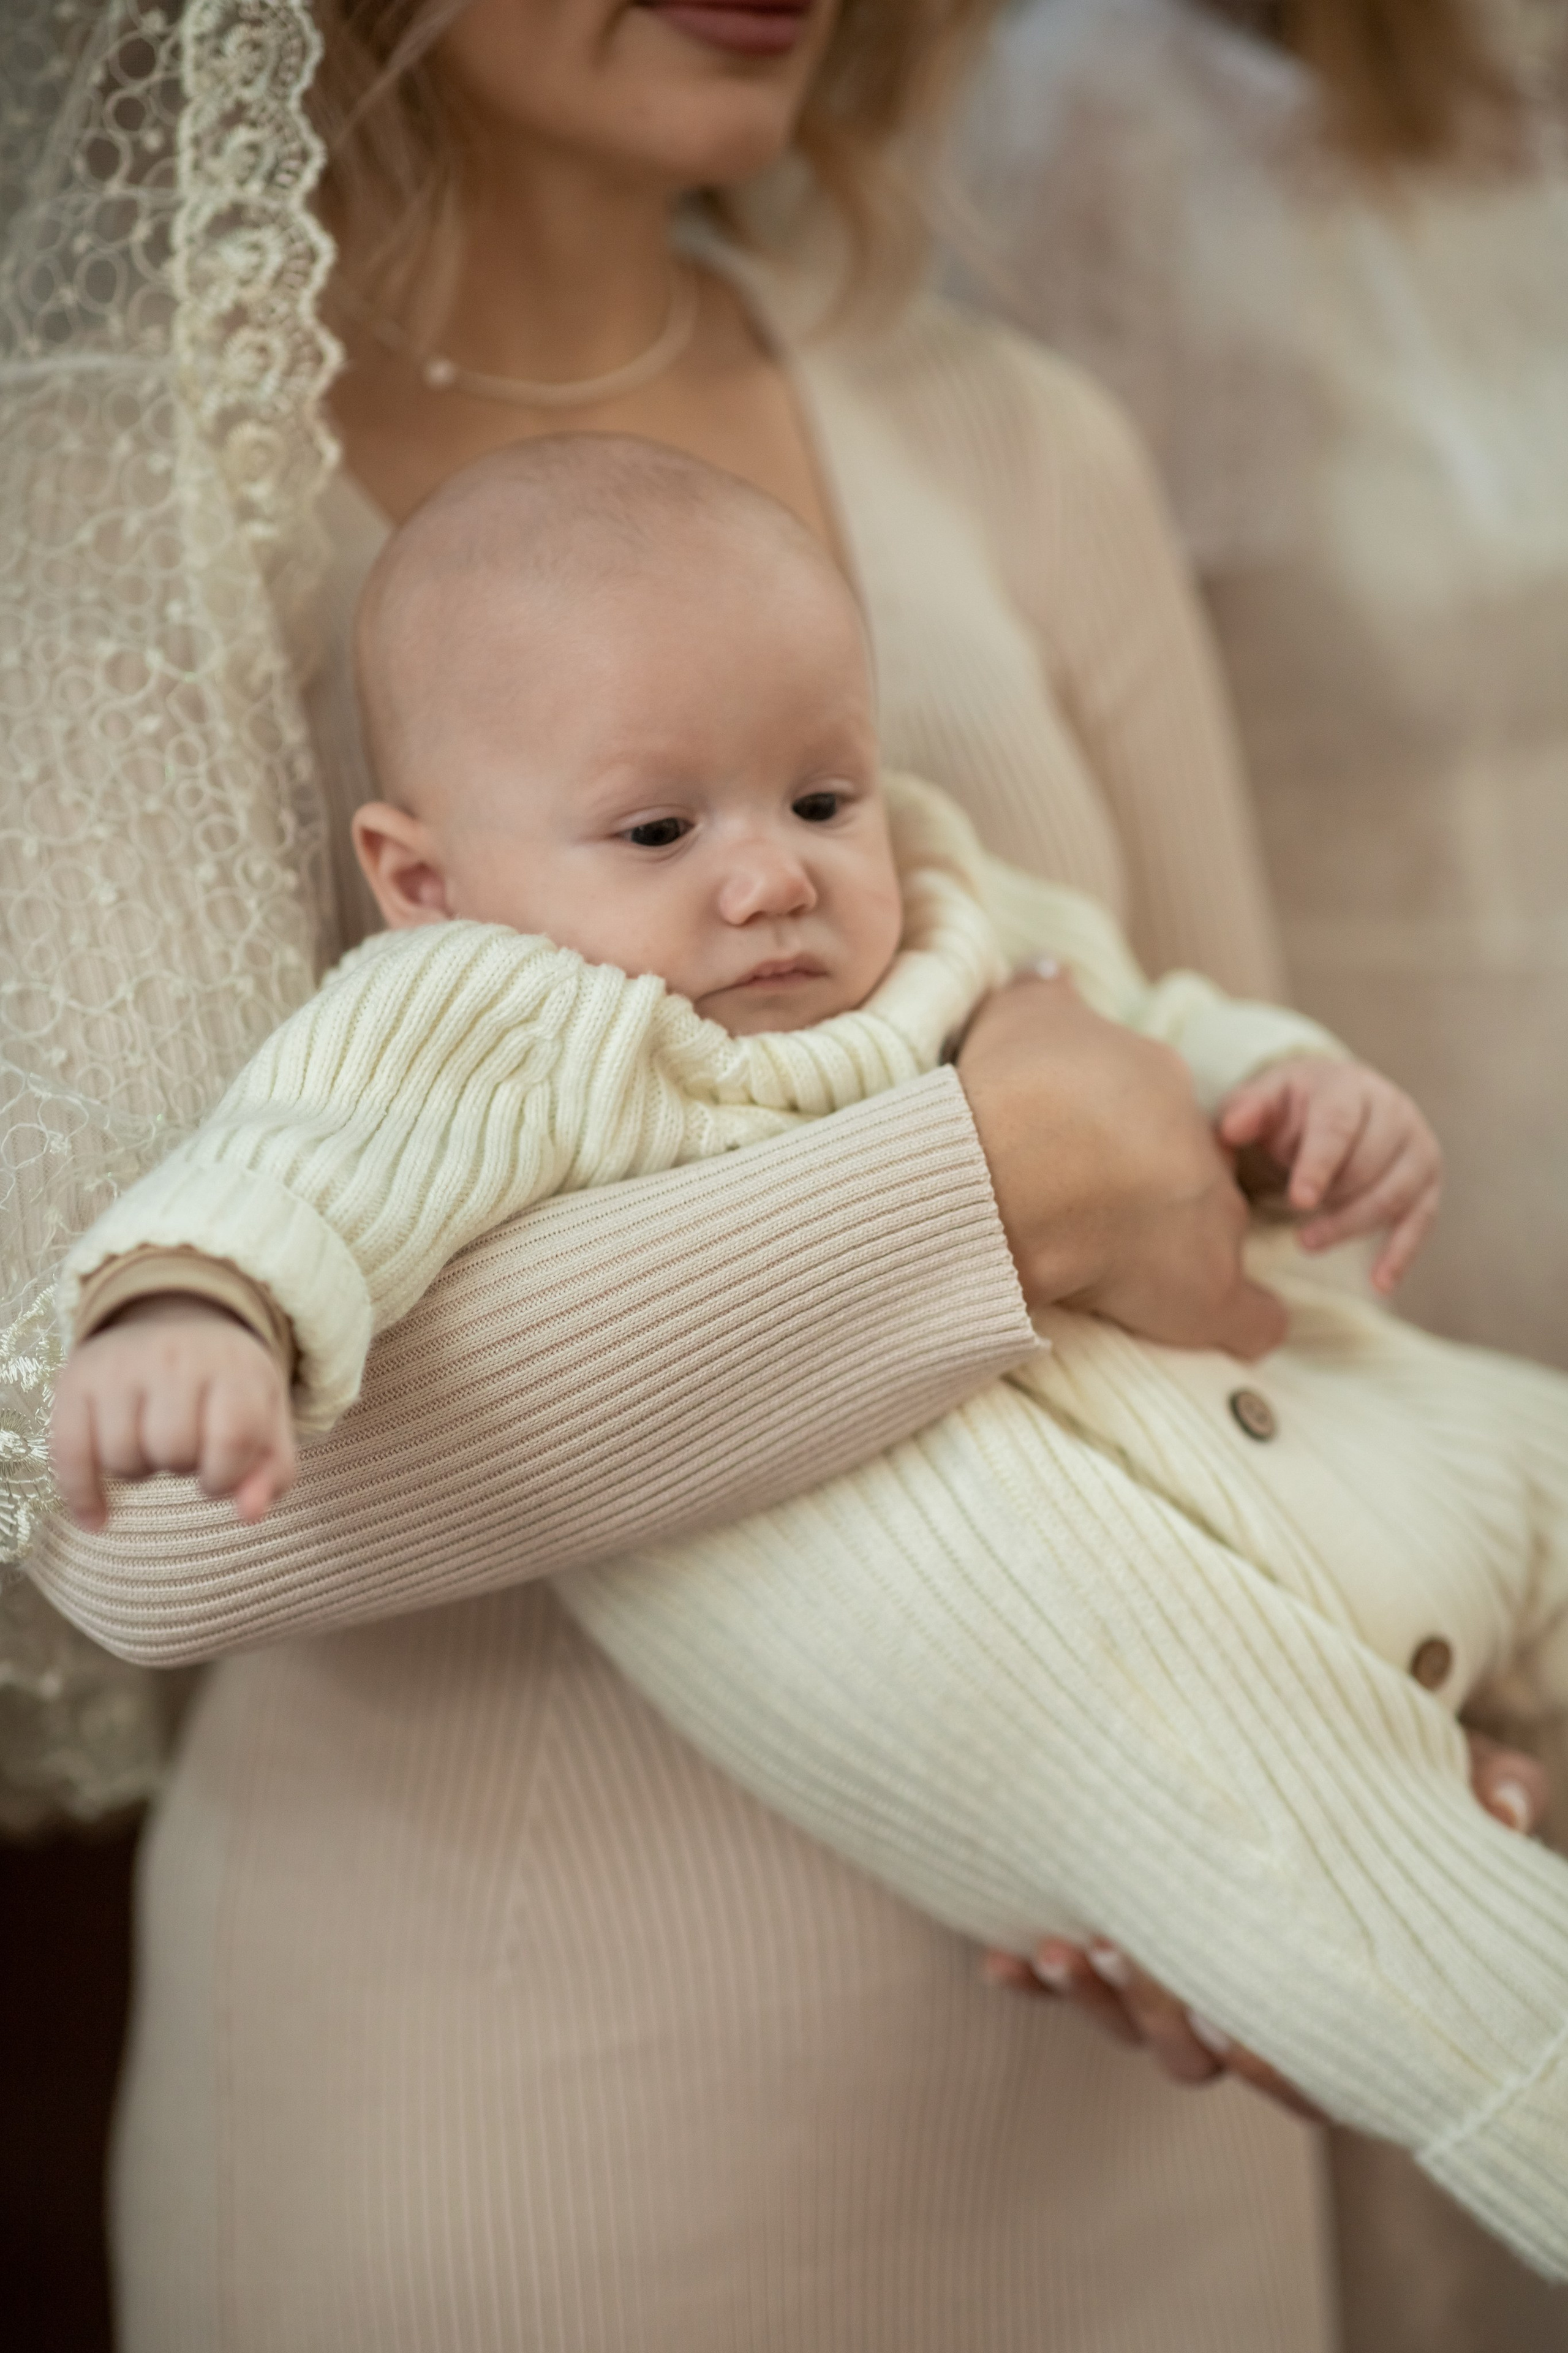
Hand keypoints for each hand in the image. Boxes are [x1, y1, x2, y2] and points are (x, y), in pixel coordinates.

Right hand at [51, 1295, 296, 1530]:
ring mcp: (120, 1364)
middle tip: (185, 1450)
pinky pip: (70, 1453)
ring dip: (140, 1471)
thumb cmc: (227, 1385)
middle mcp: (174, 1356)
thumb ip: (273, 1472)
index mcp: (232, 1364)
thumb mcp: (266, 1418)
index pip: (232, 1437)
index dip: (226, 1476)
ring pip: (121, 1457)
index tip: (219, 1476)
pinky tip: (97, 1519)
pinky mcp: (77, 1377)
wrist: (176, 1320)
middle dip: (182, 1467)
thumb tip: (250, 1515)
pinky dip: (82, 1495)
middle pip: (172, 1450)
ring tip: (152, 1446)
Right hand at [958, 971, 1284, 1358]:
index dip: (1120, 1141)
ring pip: (1217, 1240)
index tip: (1082, 1161)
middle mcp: (1195, 1152)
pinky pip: (1252, 1318)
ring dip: (1186, 1257)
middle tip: (1098, 1222)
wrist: (1026, 1166)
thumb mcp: (1023, 1015)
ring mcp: (1209, 1223)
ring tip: (1132, 1281)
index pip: (1154, 1116)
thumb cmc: (1020, 1090)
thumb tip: (1047, 967)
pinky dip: (1245, 1325)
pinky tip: (1224, 1328)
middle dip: (1158, 1198)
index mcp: (1155, 1086)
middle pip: (1192, 1176)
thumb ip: (1041, 991)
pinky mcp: (1210, 1295)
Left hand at [983, 1730, 1547, 2116]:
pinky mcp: (1121, 1942)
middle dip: (1158, 2018)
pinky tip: (995, 1958)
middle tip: (1124, 1959)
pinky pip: (1071, 1981)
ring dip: (1092, 2000)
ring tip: (1057, 1949)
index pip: (1313, 2071)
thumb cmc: (1383, 1783)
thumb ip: (1483, 1789)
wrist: (1306, 1757)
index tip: (1243, 2032)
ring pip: (1134, 2030)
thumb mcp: (1438, 1779)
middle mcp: (1253, 2003)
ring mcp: (1183, 1980)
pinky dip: (1030, 1977)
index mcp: (1330, 1991)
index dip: (1278, 2069)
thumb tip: (1502, 1803)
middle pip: (1202, 2056)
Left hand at [1218, 1057, 1441, 1293]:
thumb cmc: (1292, 1106)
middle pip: (1369, 1165)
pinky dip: (1402, 1253)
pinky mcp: (1427, 1180)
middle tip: (1296, 1234)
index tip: (1300, 1201)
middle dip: (1334, 1202)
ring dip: (1353, 1227)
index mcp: (1349, 1087)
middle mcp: (1393, 1110)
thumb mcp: (1264, 1098)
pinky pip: (1421, 1220)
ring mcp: (1416, 1145)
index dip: (1319, 1165)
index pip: (1337, 1128)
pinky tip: (1380, 1283)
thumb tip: (1231, 1129)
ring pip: (1395, 1194)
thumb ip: (1246, 1111)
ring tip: (1309, 1245)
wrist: (1336, 1099)